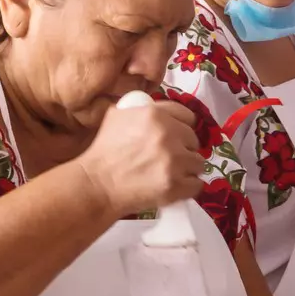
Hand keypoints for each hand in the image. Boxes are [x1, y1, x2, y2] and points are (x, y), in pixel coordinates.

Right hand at [76, 97, 202, 216]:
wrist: (96, 183)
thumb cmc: (104, 150)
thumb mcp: (117, 115)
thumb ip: (140, 108)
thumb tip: (156, 108)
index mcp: (155, 115)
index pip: (188, 117)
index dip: (182, 127)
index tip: (177, 136)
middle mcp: (168, 135)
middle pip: (194, 140)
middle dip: (184, 148)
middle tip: (170, 158)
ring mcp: (174, 162)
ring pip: (198, 163)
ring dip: (188, 169)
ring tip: (172, 174)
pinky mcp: (175, 186)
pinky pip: (196, 185)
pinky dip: (188, 187)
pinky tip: (176, 187)